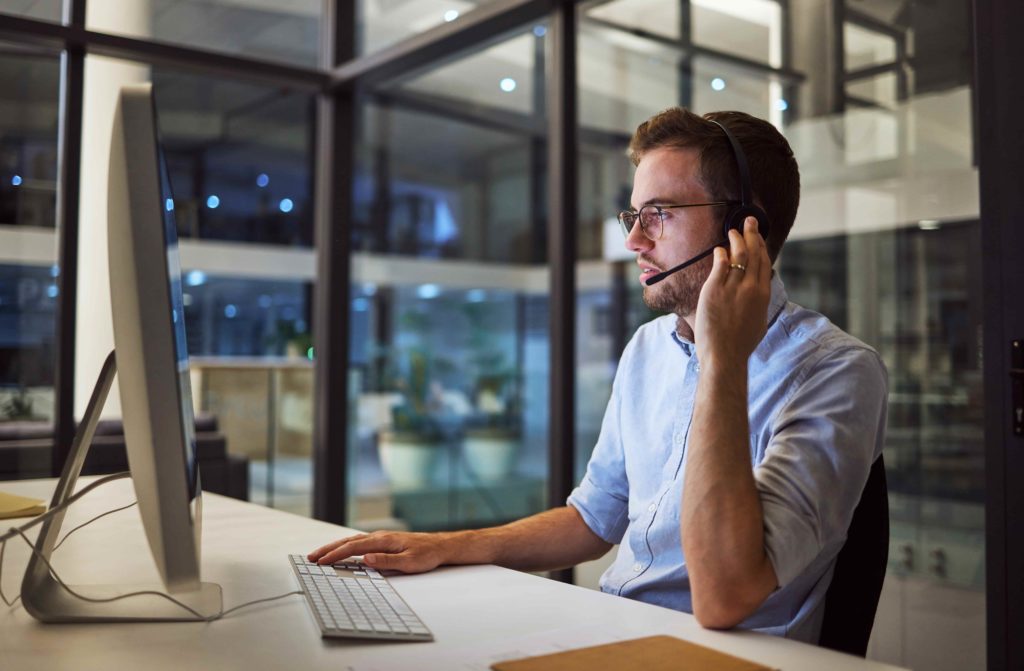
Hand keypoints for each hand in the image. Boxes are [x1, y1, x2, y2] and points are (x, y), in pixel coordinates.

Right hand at [308, 531, 448, 572]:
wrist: (440, 546)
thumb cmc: (426, 554)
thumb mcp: (409, 562)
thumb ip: (386, 561)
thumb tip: (365, 559)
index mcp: (383, 540)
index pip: (354, 547)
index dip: (336, 554)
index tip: (321, 562)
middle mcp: (379, 536)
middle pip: (348, 541)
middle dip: (329, 549)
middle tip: (311, 557)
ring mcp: (380, 538)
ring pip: (352, 540)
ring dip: (335, 547)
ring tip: (320, 554)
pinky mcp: (383, 541)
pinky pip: (359, 542)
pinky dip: (345, 545)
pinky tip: (341, 550)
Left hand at [694, 217, 771, 367]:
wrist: (725, 356)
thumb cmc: (740, 344)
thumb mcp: (758, 321)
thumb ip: (759, 302)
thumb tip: (758, 290)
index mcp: (763, 294)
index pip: (764, 262)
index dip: (761, 245)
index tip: (758, 235)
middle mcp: (751, 287)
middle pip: (754, 253)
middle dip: (752, 234)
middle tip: (749, 221)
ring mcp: (733, 288)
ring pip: (738, 255)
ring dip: (736, 239)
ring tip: (733, 230)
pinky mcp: (715, 289)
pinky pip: (719, 265)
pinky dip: (720, 254)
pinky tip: (719, 249)